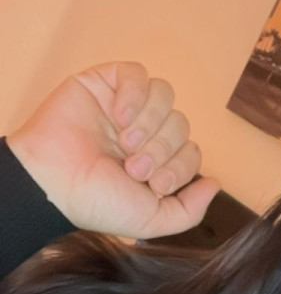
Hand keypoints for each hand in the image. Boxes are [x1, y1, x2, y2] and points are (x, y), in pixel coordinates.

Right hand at [6, 61, 221, 238]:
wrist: (53, 183)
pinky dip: (135, 95)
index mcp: (155, 160)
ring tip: (125, 142)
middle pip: (181, 124)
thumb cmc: (96, 202)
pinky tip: (118, 116)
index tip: (154, 185)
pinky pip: (138, 75)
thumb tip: (215, 184)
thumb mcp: (151, 219)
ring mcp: (125, 107)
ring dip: (151, 122)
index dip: (180, 166)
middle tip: (134, 167)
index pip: (191, 150)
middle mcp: (143, 132)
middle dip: (162, 148)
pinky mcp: (105, 84)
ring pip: (165, 96)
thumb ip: (189, 210)